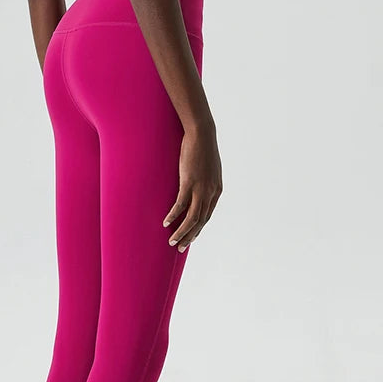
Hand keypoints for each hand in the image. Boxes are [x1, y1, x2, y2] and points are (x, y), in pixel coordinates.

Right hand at [163, 121, 222, 251]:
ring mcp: (200, 188)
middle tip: (180, 247)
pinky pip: (180, 205)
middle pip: (200, 221)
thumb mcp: (209, 168)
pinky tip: (166, 223)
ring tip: (172, 241)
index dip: (198, 229)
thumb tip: (197, 186)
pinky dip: (173, 216)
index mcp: (216, 190)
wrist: (202, 134)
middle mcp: (211, 193)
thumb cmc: (203, 149)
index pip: (207, 216)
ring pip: (192, 218)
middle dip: (190, 236)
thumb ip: (205, 180)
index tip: (189, 238)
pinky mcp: (189, 182)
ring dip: (182, 232)